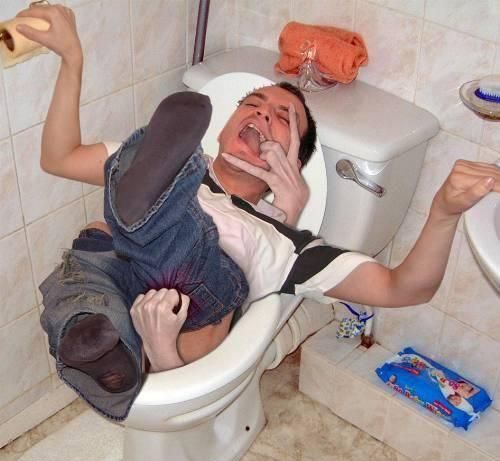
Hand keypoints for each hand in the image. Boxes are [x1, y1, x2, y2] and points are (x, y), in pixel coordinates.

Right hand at [16, 4, 81, 64]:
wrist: (74, 53)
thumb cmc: (61, 46)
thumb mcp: (44, 39)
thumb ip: (30, 32)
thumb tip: (18, 27)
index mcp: (54, 12)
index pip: (35, 11)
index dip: (24, 14)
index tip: (17, 18)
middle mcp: (60, 9)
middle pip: (41, 8)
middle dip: (32, 13)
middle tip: (24, 19)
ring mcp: (66, 12)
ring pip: (48, 8)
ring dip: (41, 12)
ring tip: (33, 18)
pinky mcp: (70, 16)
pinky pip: (57, 11)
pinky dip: (51, 13)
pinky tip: (47, 18)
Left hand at [130, 288, 189, 370]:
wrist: (157, 344)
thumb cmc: (171, 331)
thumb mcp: (182, 316)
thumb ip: (184, 301)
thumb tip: (180, 293)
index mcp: (163, 307)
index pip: (172, 291)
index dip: (175, 299)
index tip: (174, 307)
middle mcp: (150, 306)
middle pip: (162, 290)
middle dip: (166, 298)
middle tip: (166, 309)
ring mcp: (140, 308)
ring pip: (152, 292)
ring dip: (156, 298)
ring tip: (158, 309)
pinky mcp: (134, 310)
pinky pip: (141, 296)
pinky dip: (146, 300)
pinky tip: (150, 309)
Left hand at [222, 104, 308, 225]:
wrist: (296, 211)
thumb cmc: (297, 200)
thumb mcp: (299, 181)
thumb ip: (296, 169)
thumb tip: (296, 160)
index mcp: (294, 165)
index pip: (296, 139)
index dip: (293, 122)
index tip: (289, 108)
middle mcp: (288, 166)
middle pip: (275, 145)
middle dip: (265, 146)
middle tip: (260, 153)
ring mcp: (281, 172)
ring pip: (269, 151)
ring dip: (261, 155)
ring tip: (259, 162)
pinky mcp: (274, 180)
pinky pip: (255, 169)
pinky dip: (239, 162)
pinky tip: (227, 156)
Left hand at [431, 160, 498, 218]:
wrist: (444, 202)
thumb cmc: (452, 204)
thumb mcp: (464, 202)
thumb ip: (476, 192)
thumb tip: (490, 180)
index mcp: (458, 176)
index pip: (485, 179)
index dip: (499, 186)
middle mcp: (461, 167)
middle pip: (489, 173)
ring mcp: (464, 164)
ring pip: (490, 169)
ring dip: (499, 177)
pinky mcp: (468, 164)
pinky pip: (487, 167)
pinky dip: (495, 173)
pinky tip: (498, 180)